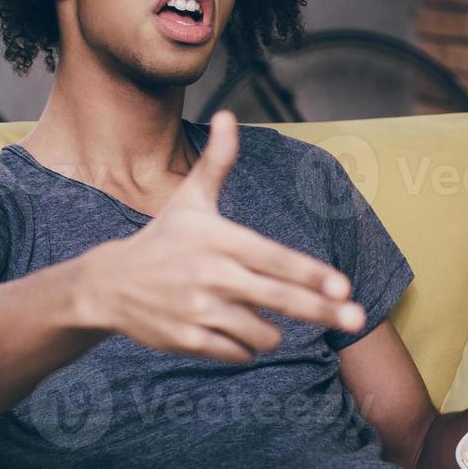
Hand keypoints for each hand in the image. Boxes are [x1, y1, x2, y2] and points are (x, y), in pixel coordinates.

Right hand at [78, 109, 362, 362]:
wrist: (110, 284)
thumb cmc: (162, 239)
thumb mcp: (190, 199)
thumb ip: (217, 162)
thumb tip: (228, 115)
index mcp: (220, 241)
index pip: (276, 259)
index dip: (311, 274)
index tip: (343, 286)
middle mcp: (213, 276)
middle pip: (280, 298)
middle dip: (323, 310)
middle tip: (357, 319)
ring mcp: (200, 311)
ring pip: (262, 333)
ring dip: (271, 332)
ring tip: (256, 317)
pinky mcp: (189, 341)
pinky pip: (237, 352)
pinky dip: (244, 348)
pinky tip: (234, 333)